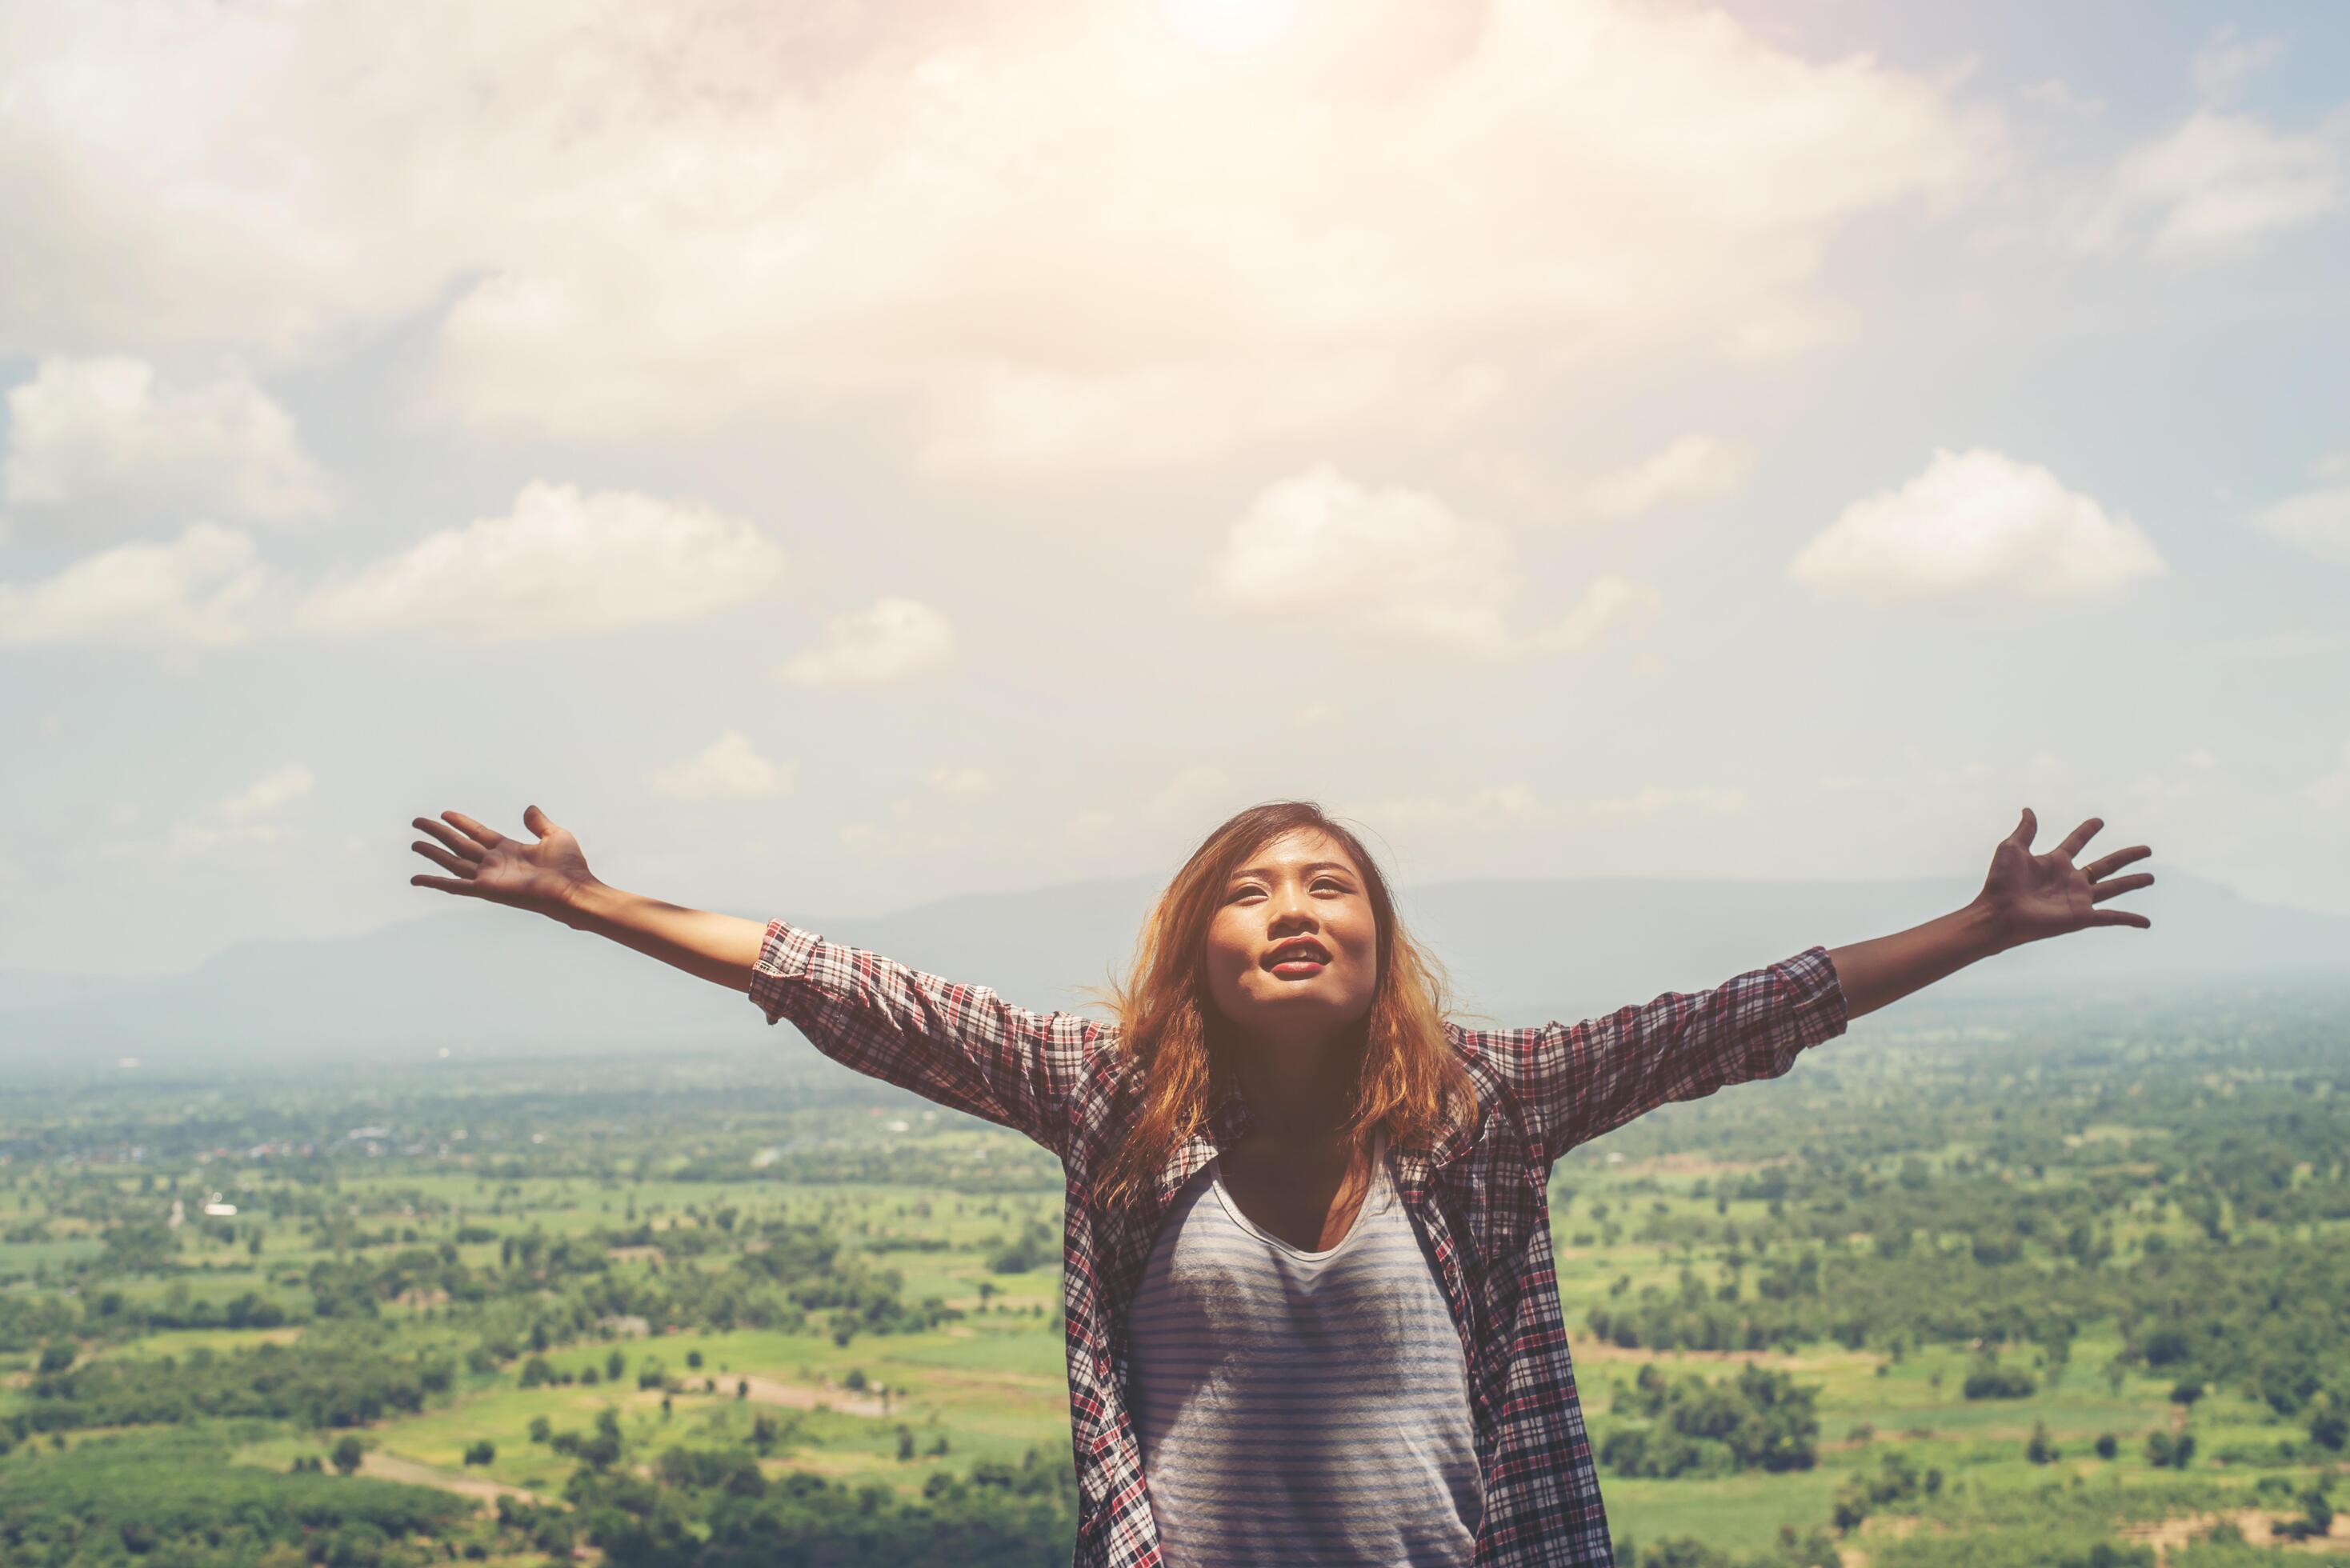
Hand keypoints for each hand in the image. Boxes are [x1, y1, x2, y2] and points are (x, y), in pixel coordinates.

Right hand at [409, 804, 600, 922]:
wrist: (572, 889)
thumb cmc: (569, 867)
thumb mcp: (555, 835)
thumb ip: (539, 823)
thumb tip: (529, 808)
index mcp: (508, 849)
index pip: (478, 833)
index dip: (461, 823)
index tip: (445, 813)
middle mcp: (494, 863)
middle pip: (459, 845)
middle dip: (439, 833)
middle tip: (418, 822)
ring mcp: (488, 877)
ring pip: (452, 862)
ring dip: (433, 853)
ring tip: (414, 843)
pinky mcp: (485, 890)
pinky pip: (454, 885)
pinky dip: (434, 882)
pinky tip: (416, 878)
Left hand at [1974, 807, 2154, 950]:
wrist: (1999, 912)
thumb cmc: (2001, 882)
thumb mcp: (2012, 849)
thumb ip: (2025, 831)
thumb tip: (2028, 809)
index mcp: (2055, 862)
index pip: (2076, 842)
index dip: (2087, 831)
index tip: (2099, 821)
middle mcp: (2070, 880)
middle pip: (2105, 865)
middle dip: (2127, 856)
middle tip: (2147, 849)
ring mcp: (2078, 899)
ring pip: (2114, 888)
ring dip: (2134, 882)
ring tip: (2152, 877)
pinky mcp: (2082, 917)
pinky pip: (2112, 917)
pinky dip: (2130, 919)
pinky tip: (2147, 922)